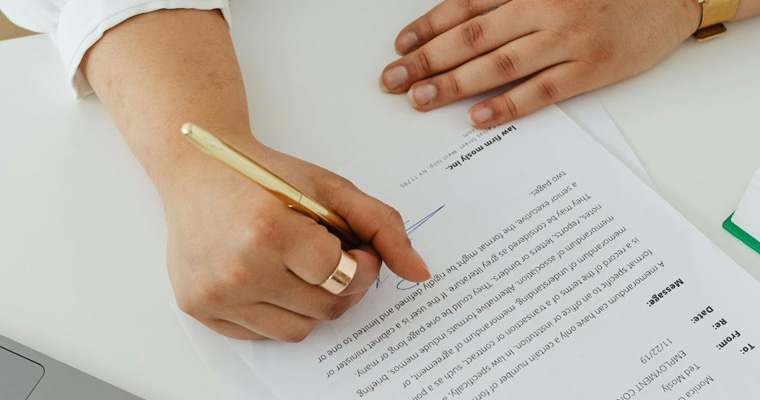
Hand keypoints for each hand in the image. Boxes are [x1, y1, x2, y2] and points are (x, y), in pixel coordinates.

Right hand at [164, 140, 429, 341]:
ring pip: (300, 329)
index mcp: (267, 230)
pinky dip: (279, 310)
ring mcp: (214, 295)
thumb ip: (382, 226)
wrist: (196, 170)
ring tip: (297, 264)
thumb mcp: (329, 188)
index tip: (353, 246)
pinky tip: (269, 275)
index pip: (343, 275)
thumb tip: (421, 273)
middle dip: (344, 283)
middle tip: (330, 254)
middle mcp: (236, 270)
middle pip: (328, 307)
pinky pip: (264, 333)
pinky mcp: (200, 310)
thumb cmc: (264, 174)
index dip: (361, 263)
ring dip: (313, 301)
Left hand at [380, 0, 701, 127]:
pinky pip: (541, 92)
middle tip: (393, 80)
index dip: (429, 27)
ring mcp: (567, 41)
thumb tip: (462, 16)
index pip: (466, 6)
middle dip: (427, 60)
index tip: (400, 46)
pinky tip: (477, 119)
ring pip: (499, 64)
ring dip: (454, 84)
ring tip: (420, 100)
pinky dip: (507, 105)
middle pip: (472, 37)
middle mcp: (543, 9)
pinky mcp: (590, 71)